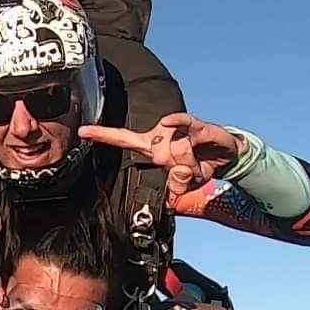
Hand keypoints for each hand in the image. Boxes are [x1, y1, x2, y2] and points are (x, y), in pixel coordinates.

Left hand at [78, 114, 240, 195]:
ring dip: (191, 162)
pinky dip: (183, 128)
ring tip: (199, 161)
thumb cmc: (199, 167)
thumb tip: (177, 175)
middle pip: (159, 155)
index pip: (122, 140)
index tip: (83, 131)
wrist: (226, 155)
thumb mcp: (186, 183)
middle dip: (178, 169)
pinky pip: (184, 125)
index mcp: (152, 149)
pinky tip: (182, 130)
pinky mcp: (194, 125)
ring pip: (176, 149)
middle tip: (191, 170)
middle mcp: (160, 136)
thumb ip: (177, 185)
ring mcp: (176, 129)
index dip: (102, 135)